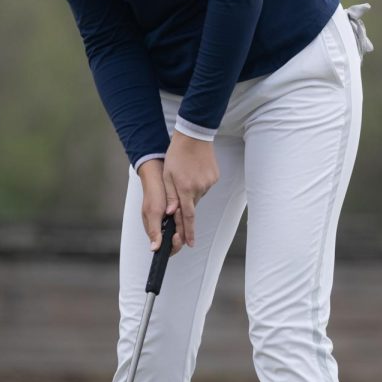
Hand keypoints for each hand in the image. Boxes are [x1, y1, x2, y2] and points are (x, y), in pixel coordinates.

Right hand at [138, 160, 173, 251]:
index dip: (174, 245)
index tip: (176, 235)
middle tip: (176, 214)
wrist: (159, 176)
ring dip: (181, 220)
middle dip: (179, 228)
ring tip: (177, 208)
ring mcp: (169, 221)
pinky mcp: (175, 214)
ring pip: (181, 229)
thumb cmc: (153, 194)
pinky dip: (183, 215)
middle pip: (176, 239)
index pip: (166, 248)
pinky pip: (182, 220)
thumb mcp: (153, 213)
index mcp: (154, 230)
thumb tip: (154, 248)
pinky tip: (180, 207)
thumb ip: (154, 231)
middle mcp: (162, 227)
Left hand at [162, 132, 218, 249]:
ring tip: (186, 176)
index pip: (187, 216)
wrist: (194, 136)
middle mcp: (199, 188)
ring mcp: (208, 183)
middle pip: (191, 205)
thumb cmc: (177, 155)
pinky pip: (204, 187)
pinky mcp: (214, 177)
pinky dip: (198, 184)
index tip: (190, 244)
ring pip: (197, 196)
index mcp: (185, 189)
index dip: (188, 232)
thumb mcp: (167, 176)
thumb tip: (170, 213)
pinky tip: (194, 172)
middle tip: (180, 189)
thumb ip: (170, 196)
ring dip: (190, 192)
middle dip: (185, 204)